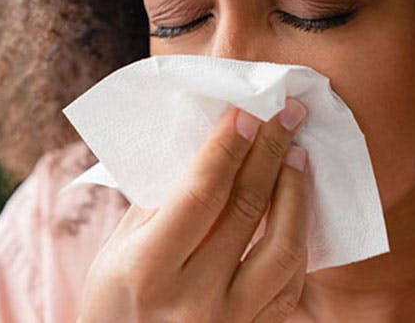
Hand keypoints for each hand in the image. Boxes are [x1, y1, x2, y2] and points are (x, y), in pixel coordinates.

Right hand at [79, 98, 309, 322]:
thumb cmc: (115, 300)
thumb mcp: (119, 248)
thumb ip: (162, 201)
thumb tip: (209, 147)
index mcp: (149, 268)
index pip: (202, 192)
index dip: (229, 146)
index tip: (248, 112)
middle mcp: (192, 297)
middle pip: (245, 208)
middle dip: (270, 151)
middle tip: (286, 114)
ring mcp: (229, 321)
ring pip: (283, 246)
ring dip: (295, 192)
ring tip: (297, 155)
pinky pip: (291, 281)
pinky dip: (298, 236)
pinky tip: (295, 206)